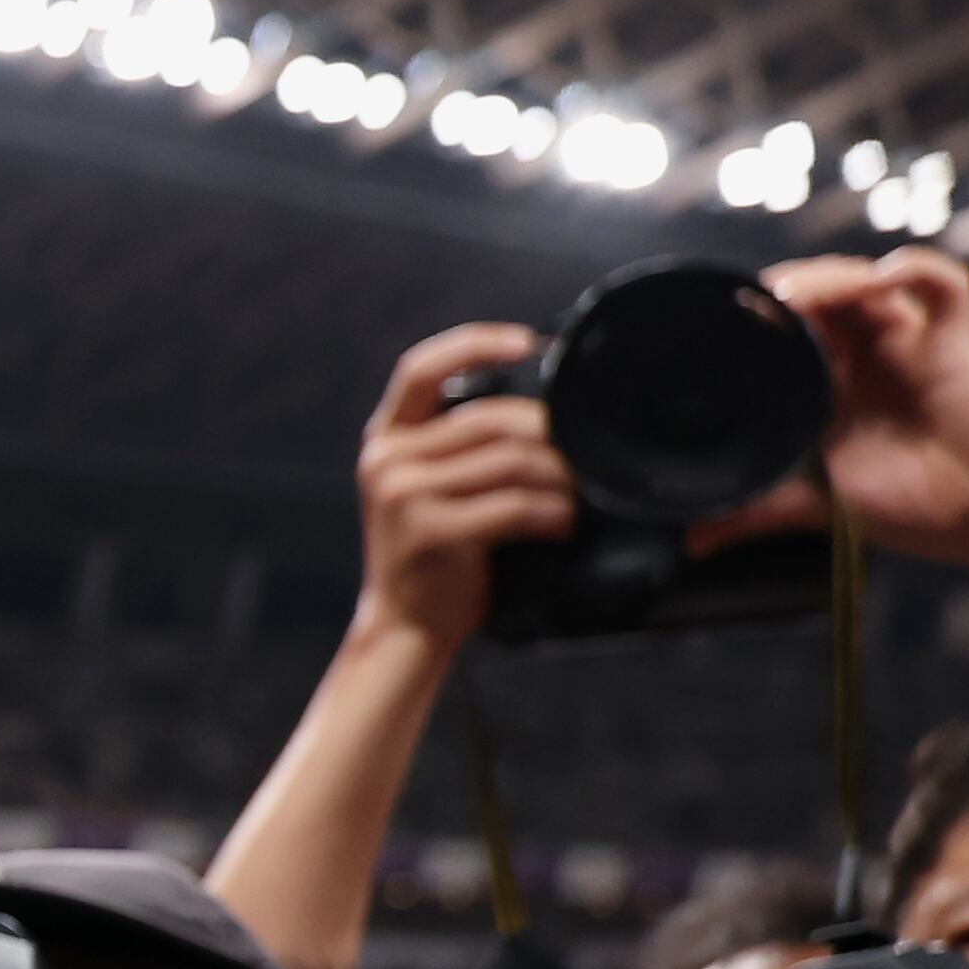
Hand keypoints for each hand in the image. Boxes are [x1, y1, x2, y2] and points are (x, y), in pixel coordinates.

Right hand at [351, 324, 571, 654]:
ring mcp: (403, 496)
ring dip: (560, 480)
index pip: (420, 370)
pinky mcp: (431, 531)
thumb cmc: (434, 555)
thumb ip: (458, 446)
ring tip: (577, 499)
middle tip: (583, 456)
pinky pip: (515, 505)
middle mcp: (386, 460)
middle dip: (550, 434)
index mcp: (385, 439)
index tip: (526, 343)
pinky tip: (562, 526)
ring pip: (511, 462)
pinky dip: (552, 515)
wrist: (403, 626)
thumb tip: (543, 411)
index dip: (473, 345)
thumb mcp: (427, 487)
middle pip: (490, 419)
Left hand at [740, 248, 968, 561]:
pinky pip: (943, 285)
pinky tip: (880, 277)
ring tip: (791, 295)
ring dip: (829, 278)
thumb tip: (693, 539)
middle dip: (787, 290)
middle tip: (751, 304)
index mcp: (831, 382)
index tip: (721, 319)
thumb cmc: (911, 505)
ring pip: (868, 282)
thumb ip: (757, 511)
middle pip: (823, 295)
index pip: (789, 328)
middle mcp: (867, 355)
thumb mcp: (816, 503)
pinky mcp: (954, 344)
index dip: (758, 317)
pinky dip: (913, 269)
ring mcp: (910, 344)